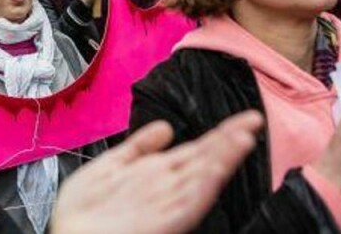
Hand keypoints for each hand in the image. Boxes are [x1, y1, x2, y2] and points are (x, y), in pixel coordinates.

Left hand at [52, 111, 262, 233]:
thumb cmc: (85, 211)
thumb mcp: (110, 166)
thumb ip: (138, 147)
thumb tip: (167, 128)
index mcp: (157, 172)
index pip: (196, 149)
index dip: (221, 133)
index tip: (245, 118)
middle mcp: (167, 187)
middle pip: (204, 159)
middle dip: (230, 140)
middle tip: (255, 119)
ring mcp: (165, 204)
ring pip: (200, 178)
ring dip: (222, 159)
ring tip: (243, 138)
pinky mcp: (162, 222)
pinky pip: (186, 203)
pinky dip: (202, 185)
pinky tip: (215, 170)